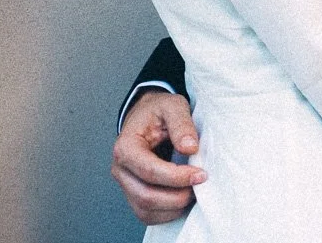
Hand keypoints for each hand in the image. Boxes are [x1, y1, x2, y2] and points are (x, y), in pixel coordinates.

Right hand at [112, 91, 204, 224]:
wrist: (147, 116)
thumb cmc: (158, 111)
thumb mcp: (173, 106)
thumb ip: (182, 124)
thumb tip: (190, 148)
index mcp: (126, 147)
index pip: (149, 171)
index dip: (176, 177)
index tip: (200, 174)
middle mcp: (120, 169)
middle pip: (146, 196)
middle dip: (177, 196)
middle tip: (200, 185)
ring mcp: (125, 184)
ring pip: (146, 210)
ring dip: (173, 207)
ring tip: (194, 192)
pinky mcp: (133, 194)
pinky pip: (147, 215)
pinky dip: (168, 213)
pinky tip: (184, 199)